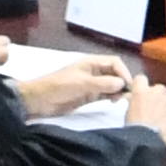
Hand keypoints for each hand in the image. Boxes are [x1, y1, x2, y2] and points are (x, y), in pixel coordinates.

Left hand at [4, 52, 131, 113]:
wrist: (38, 101)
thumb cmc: (58, 87)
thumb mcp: (82, 84)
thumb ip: (103, 83)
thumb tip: (122, 84)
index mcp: (91, 63)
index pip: (115, 63)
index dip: (123, 72)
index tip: (127, 86)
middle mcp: (94, 72)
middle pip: (115, 73)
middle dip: (123, 82)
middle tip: (126, 95)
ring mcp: (92, 84)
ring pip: (112, 85)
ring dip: (118, 90)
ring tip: (120, 100)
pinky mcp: (89, 96)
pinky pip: (105, 94)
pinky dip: (112, 97)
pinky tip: (113, 102)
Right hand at [122, 83, 165, 141]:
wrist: (145, 140)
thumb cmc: (133, 127)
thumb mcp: (128, 110)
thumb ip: (133, 100)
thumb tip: (133, 97)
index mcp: (141, 90)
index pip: (141, 79)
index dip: (142, 86)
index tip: (142, 94)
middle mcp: (156, 91)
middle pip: (159, 88)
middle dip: (157, 96)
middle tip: (153, 109)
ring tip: (162, 118)